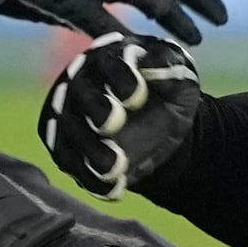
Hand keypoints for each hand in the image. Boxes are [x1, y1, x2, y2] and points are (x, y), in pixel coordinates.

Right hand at [40, 31, 203, 195]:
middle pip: (81, 96)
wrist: (162, 124)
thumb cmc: (168, 89)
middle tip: (113, 124)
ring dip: (91, 152)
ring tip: (116, 169)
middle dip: (96, 110)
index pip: (109, 64)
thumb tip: (149, 65)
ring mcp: (70, 116)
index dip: (121, 79)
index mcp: (109, 57)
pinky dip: (90, 178)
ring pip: (71, 133)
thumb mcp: (181, 74)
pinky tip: (114, 189)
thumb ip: (168, 66)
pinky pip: (71, 163)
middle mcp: (82, 83)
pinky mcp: (67, 147)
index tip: (139, 96)